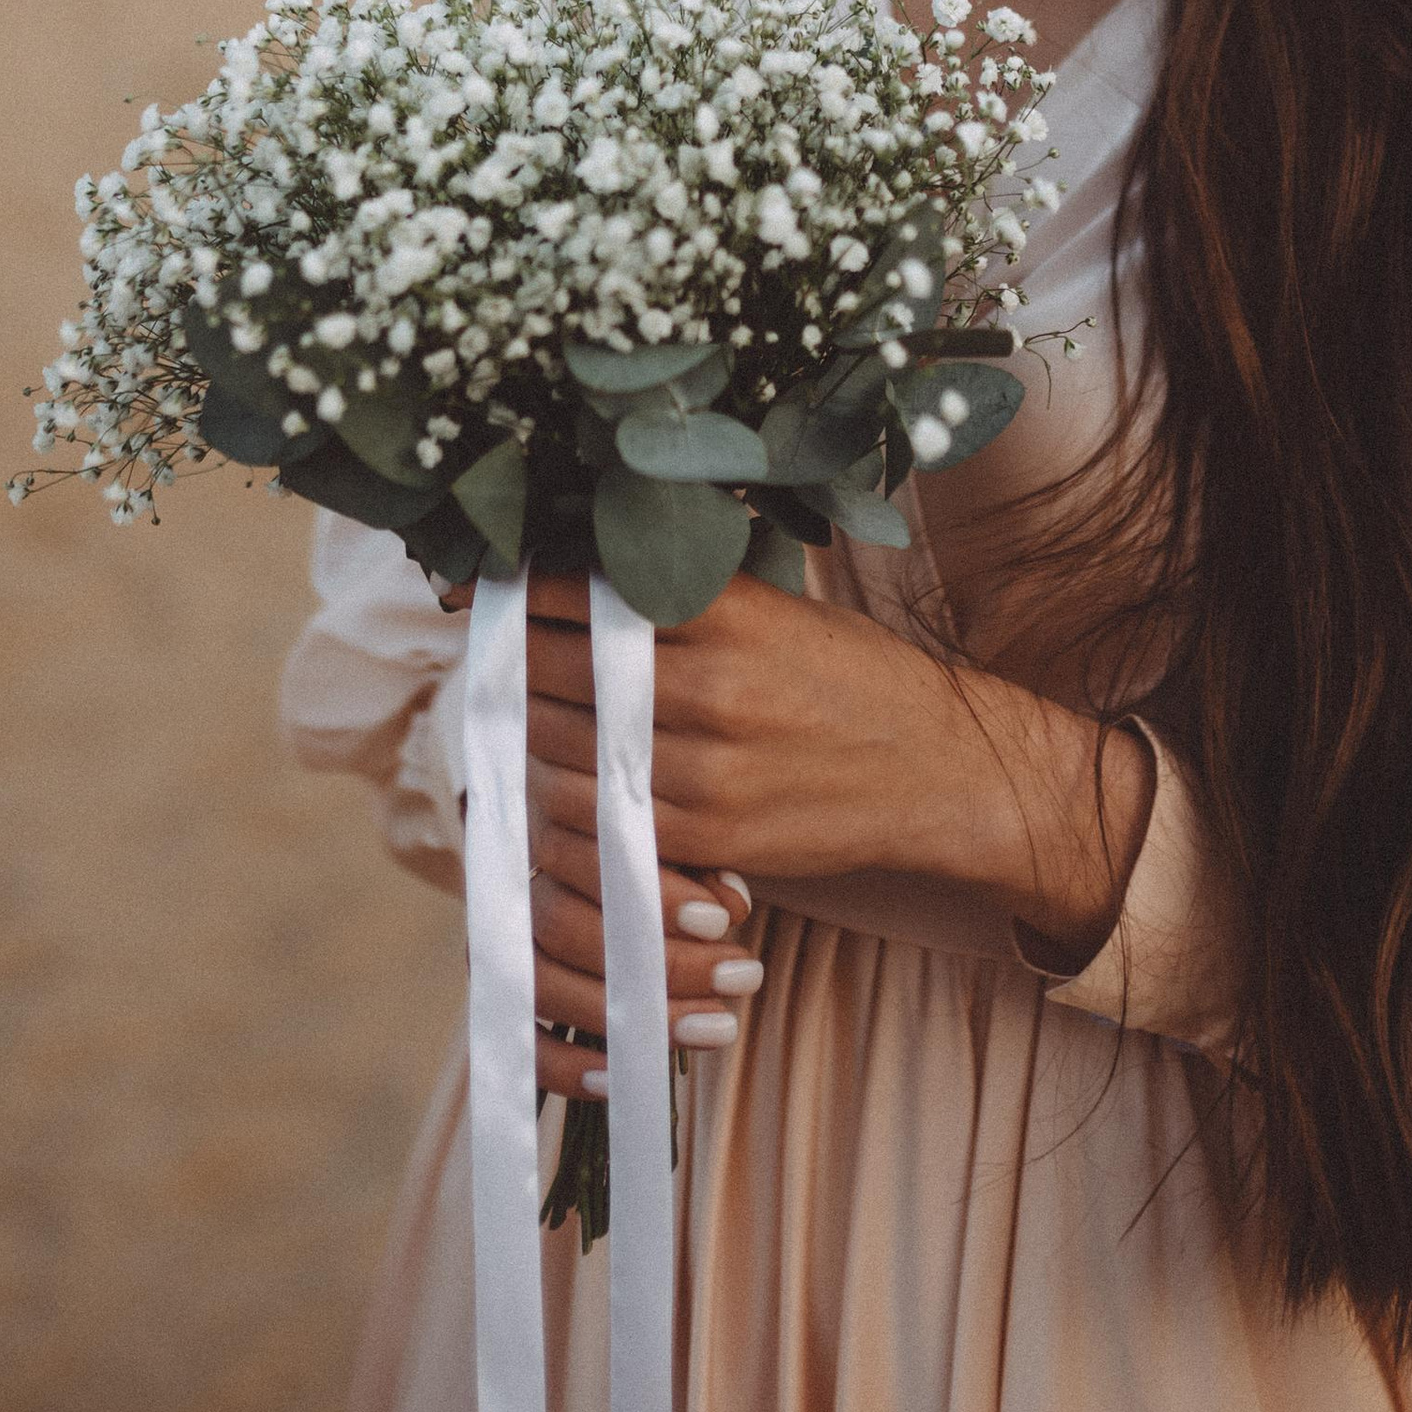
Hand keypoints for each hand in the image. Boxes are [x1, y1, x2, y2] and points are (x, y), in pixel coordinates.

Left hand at [509, 565, 1147, 1093]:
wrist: (941, 769)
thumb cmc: (850, 677)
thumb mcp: (774, 610)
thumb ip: (679, 598)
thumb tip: (572, 576)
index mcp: (726, 612)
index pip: (583, 589)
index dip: (515, 584)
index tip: (471, 578)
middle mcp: (710, 687)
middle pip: (556, 666)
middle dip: (511, 653)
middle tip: (484, 639)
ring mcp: (705, 769)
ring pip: (563, 744)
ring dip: (531, 725)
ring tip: (520, 707)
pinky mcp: (709, 835)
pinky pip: (599, 814)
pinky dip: (570, 791)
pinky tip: (567, 769)